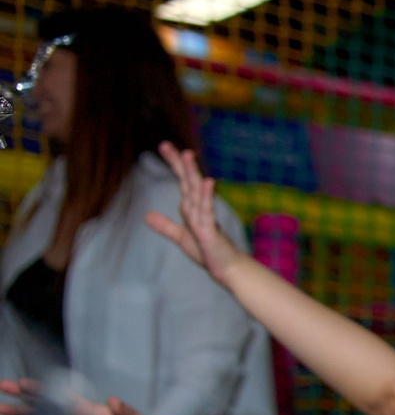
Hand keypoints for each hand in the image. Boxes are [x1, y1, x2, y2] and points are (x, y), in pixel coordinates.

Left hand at [142, 144, 250, 286]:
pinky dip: (207, 195)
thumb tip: (146, 215)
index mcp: (191, 208)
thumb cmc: (209, 252)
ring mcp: (205, 217)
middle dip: (178, 163)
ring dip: (192, 173)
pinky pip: (207, 210)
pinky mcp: (210, 229)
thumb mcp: (181, 237)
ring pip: (197, 191)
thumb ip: (165, 225)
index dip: (174, 164)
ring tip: (187, 154)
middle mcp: (199, 208)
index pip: (182, 182)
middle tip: (165, 144)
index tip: (166, 146)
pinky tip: (208, 182)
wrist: (228, 269)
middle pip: (188, 181)